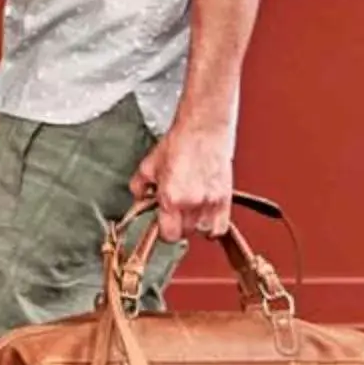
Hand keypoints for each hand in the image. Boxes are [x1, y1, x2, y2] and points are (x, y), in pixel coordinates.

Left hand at [131, 119, 235, 242]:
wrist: (202, 129)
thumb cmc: (179, 143)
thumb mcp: (149, 165)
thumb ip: (139, 186)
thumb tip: (138, 199)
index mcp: (171, 197)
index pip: (168, 235)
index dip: (164, 231)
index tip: (163, 223)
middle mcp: (192, 203)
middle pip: (185, 234)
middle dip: (178, 226)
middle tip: (175, 212)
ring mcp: (211, 202)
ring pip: (203, 232)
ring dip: (196, 226)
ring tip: (190, 212)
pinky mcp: (225, 198)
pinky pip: (221, 227)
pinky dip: (214, 226)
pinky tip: (206, 215)